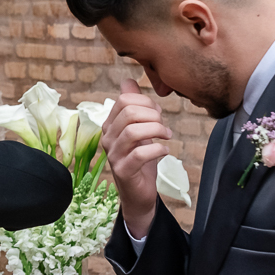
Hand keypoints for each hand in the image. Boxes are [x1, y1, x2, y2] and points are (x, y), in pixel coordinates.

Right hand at [101, 79, 172, 236]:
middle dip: (152, 115)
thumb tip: (128, 81)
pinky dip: (157, 150)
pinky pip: (140, 154)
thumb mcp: (139, 129)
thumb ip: (133, 106)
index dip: (145, 101)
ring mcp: (113, 155)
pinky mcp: (123, 171)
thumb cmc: (140, 160)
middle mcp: (108, 138)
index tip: (158, 112)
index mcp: (110, 125)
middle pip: (128, 113)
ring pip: (132, 131)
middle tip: (163, 125)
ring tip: (167, 136)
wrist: (139, 193)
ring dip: (156, 130)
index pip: (124, 100)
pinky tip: (165, 151)